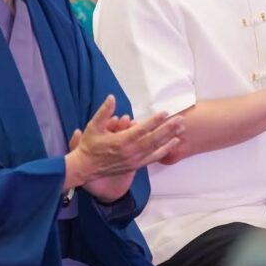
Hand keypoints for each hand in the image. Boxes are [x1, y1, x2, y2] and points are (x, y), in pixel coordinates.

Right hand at [66, 96, 183, 197]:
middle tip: (180, 119)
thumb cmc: (89, 146)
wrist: (84, 168)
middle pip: (154, 139)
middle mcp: (130, 152)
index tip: (165, 112)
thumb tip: (111, 97)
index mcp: (121, 141)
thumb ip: (104, 112)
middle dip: (168, 128)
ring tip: (182, 129)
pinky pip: (153, 158)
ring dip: (170, 138)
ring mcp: (134, 160)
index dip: (155, 120)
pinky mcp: (135, 166)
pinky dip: (164, 150)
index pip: (142, 129)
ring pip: (155, 148)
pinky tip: (173, 143)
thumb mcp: (92, 126)